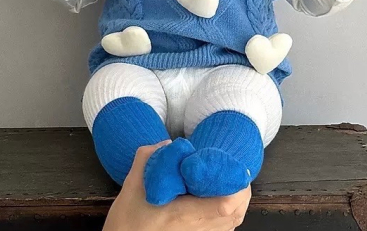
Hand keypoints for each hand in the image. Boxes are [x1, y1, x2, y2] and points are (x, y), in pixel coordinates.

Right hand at [103, 141, 250, 230]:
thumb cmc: (127, 220)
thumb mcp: (132, 184)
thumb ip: (148, 158)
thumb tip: (168, 144)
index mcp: (182, 214)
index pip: (222, 205)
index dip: (235, 187)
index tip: (232, 167)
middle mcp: (195, 229)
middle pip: (233, 214)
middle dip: (240, 190)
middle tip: (235, 171)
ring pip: (231, 223)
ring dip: (237, 202)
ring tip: (231, 182)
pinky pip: (223, 230)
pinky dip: (229, 214)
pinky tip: (221, 199)